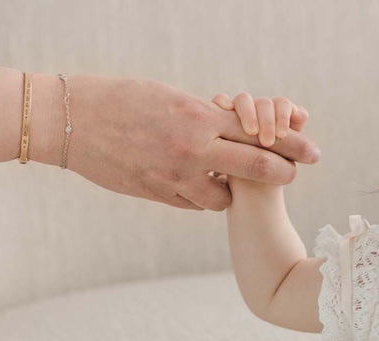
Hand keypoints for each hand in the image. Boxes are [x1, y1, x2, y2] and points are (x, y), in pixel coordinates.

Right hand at [65, 75, 319, 210]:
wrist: (69, 123)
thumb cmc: (118, 99)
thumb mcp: (167, 97)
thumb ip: (202, 116)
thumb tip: (232, 126)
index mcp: (197, 117)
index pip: (257, 132)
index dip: (288, 142)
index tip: (309, 149)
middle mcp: (193, 150)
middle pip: (256, 167)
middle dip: (282, 172)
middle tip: (296, 173)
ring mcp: (177, 177)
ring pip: (225, 197)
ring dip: (232, 190)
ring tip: (230, 180)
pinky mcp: (160, 195)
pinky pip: (195, 204)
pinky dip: (202, 196)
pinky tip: (198, 186)